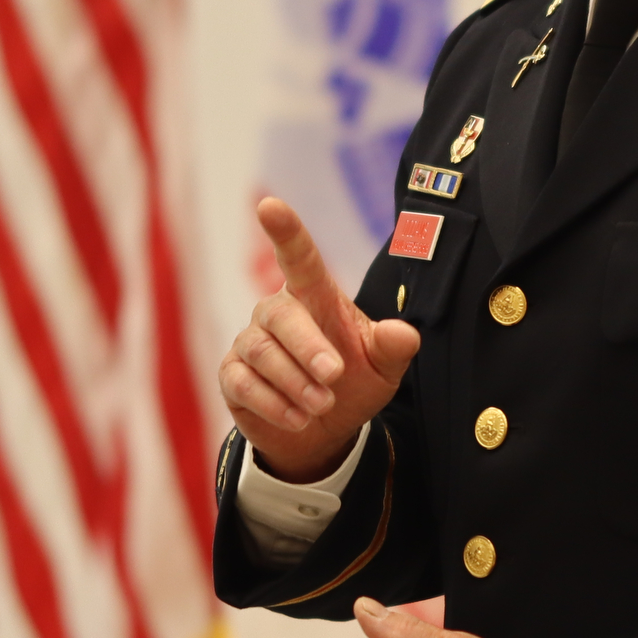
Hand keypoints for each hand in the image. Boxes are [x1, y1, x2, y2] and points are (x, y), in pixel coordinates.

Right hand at [219, 199, 420, 479]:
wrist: (323, 432)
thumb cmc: (353, 384)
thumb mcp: (382, 368)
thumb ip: (393, 348)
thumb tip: (405, 333)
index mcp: (314, 297)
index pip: (299, 257)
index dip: (285, 232)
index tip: (269, 205)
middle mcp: (277, 312)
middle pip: (281, 316)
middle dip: (307, 347)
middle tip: (333, 377)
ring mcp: (250, 342)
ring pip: (262, 353)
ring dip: (295, 383)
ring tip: (321, 406)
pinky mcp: (232, 375)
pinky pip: (243, 383)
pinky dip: (273, 404)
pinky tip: (298, 419)